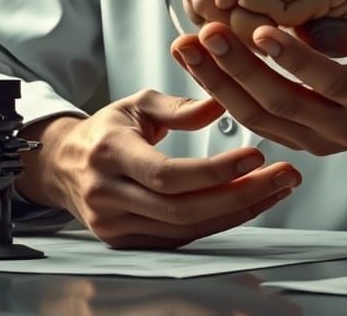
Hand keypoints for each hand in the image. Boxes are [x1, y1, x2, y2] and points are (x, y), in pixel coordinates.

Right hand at [15, 90, 300, 248]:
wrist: (63, 165)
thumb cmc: (106, 128)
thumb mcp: (138, 104)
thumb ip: (180, 106)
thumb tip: (221, 104)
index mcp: (110, 153)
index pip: (167, 174)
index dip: (214, 171)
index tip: (255, 155)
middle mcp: (109, 195)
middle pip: (182, 209)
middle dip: (240, 195)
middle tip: (282, 176)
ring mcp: (115, 225)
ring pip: (185, 230)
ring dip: (237, 212)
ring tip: (276, 189)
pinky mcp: (127, 242)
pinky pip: (180, 239)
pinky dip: (218, 223)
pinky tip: (248, 204)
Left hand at [171, 0, 346, 178]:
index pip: (332, 83)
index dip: (296, 60)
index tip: (262, 30)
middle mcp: (344, 128)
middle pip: (283, 104)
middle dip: (241, 70)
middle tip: (208, 34)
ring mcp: (318, 140)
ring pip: (260, 119)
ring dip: (219, 84)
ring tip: (188, 48)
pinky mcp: (300, 142)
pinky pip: (255, 123)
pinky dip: (222, 96)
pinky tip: (199, 66)